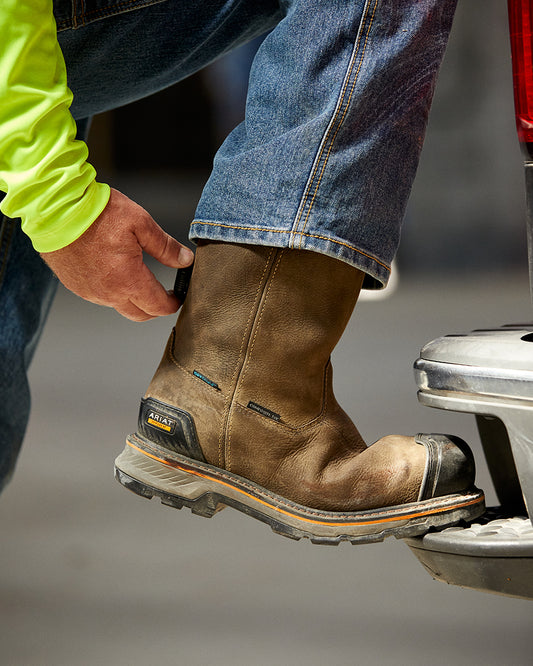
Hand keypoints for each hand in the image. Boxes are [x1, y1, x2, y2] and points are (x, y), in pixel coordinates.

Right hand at [40, 188, 193, 320]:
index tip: (178, 297)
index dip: (172, 304)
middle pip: (140, 314)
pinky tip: (114, 271)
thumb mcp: (141, 223)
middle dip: (155, 308)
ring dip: (132, 298)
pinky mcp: (75, 286)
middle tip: (163, 294)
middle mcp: (108, 293)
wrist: (54, 209)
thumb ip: (165, 247)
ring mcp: (90, 292)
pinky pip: (100, 296)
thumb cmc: (96, 213)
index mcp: (128, 280)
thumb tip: (185, 260)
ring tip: (138, 276)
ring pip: (119, 305)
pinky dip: (112, 290)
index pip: (157, 306)